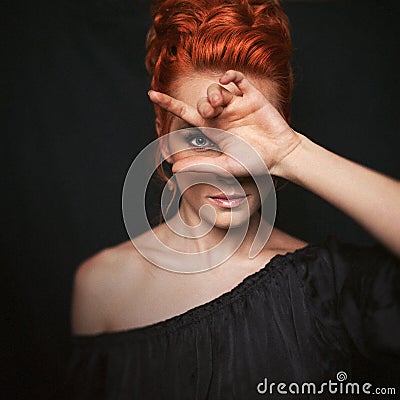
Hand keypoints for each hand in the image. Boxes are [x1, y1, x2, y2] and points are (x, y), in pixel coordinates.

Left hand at [148, 70, 302, 177]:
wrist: (279, 155)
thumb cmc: (253, 163)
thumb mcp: (224, 165)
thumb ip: (200, 164)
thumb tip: (173, 169)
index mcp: (213, 129)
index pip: (185, 113)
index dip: (168, 104)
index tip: (151, 95)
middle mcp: (222, 115)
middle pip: (202, 99)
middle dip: (203, 102)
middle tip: (212, 112)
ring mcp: (237, 104)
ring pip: (216, 88)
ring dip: (214, 92)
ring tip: (221, 104)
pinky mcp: (252, 97)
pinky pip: (237, 78)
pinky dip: (230, 75)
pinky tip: (226, 80)